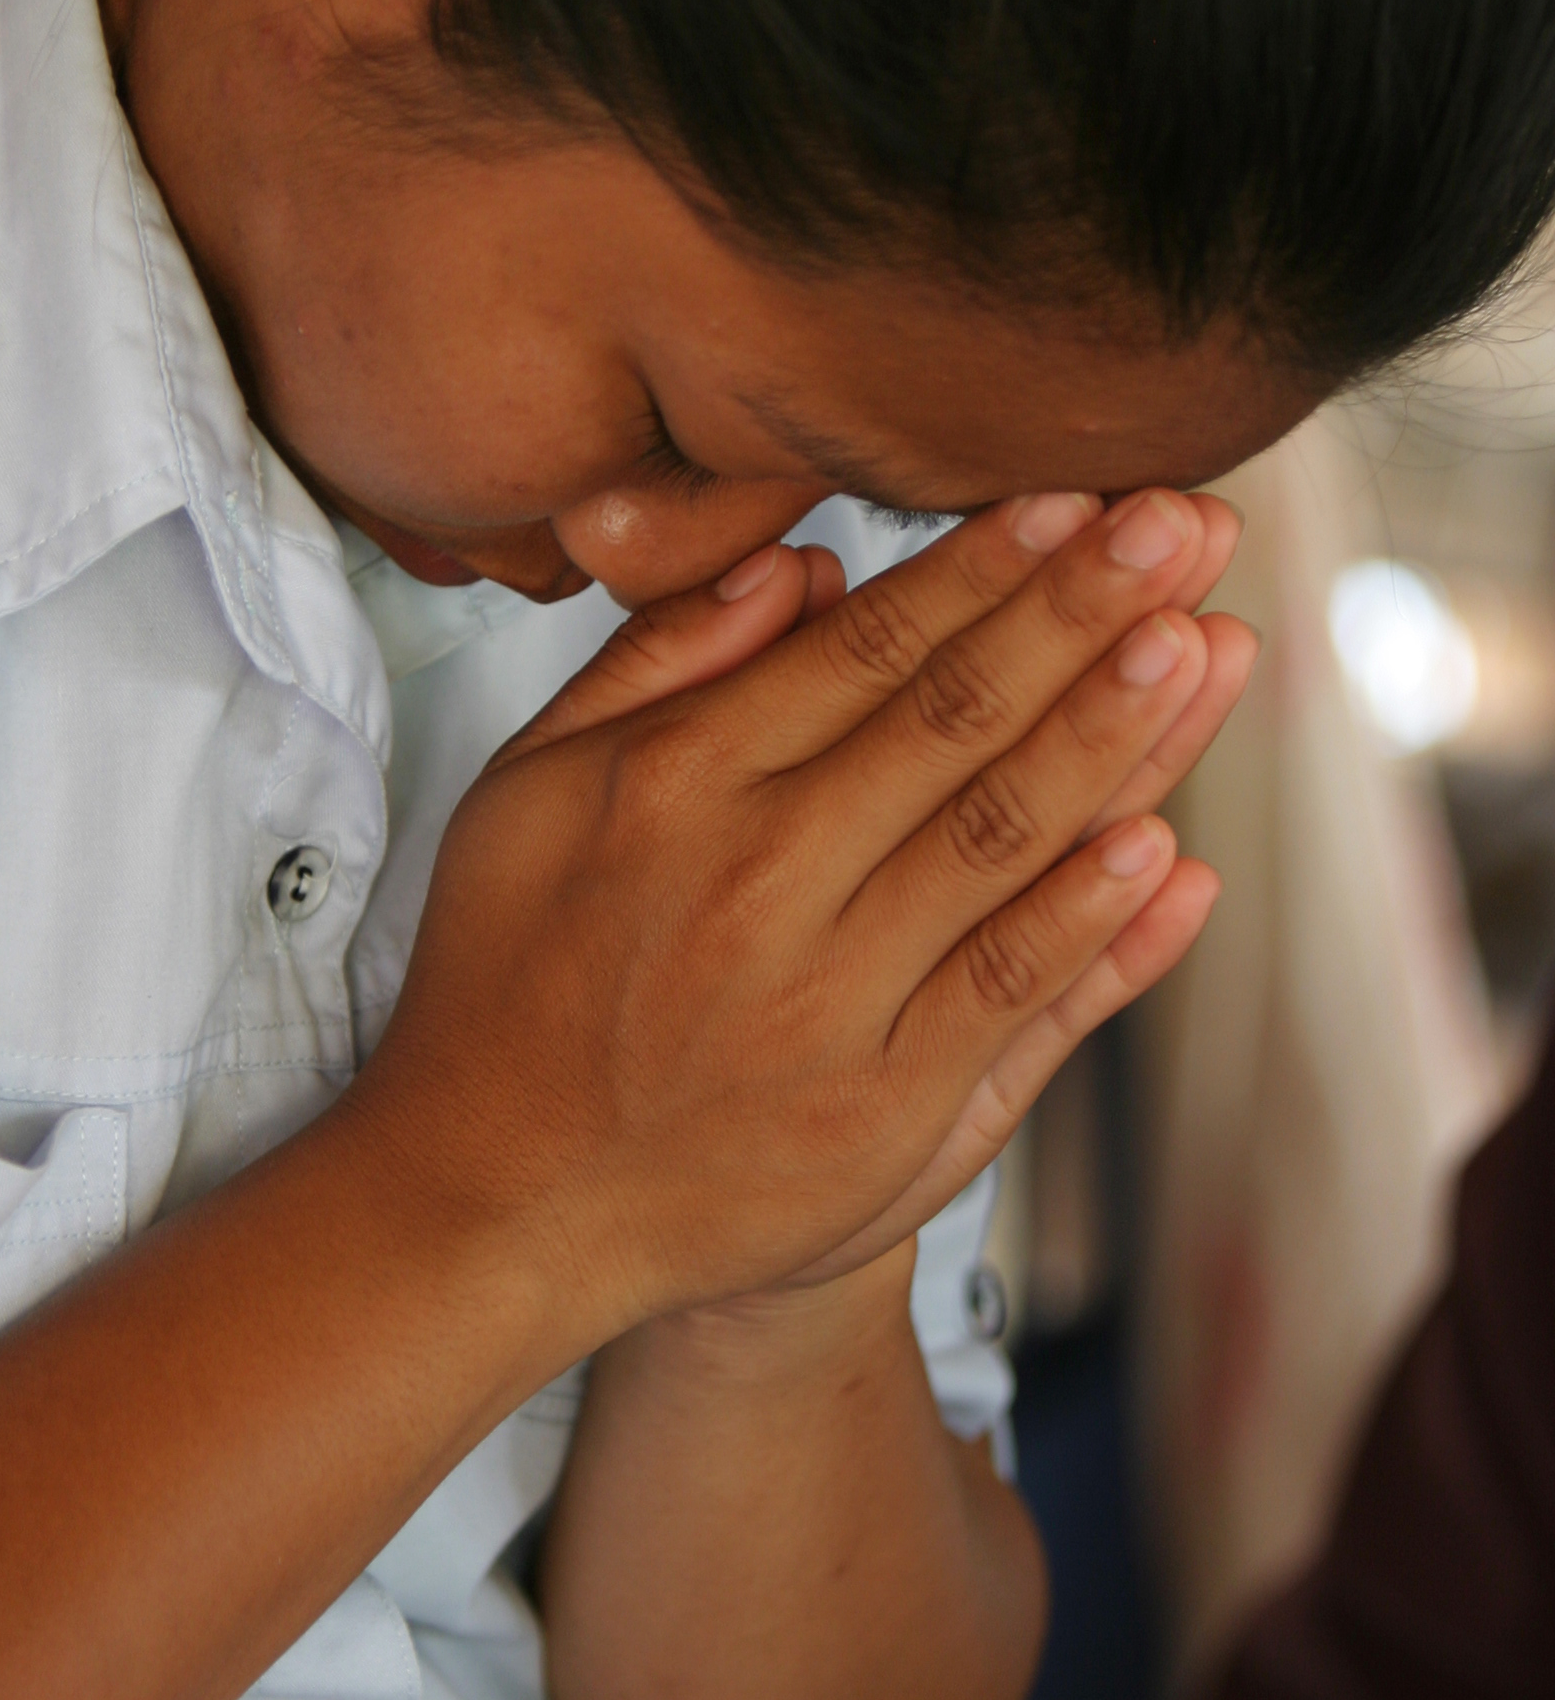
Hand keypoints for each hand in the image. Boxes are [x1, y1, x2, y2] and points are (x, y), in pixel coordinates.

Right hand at [358, 489, 1250, 1344]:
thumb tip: (799, 566)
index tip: (1071, 500)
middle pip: (954, 723)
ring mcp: (830, 1002)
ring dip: (1113, 738)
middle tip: (1182, 525)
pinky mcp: (883, 1113)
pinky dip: (1093, 920)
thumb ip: (659, 666)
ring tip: (1199, 641)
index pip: (866, 652)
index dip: (981, 570)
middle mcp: (761, 881)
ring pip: (1000, 841)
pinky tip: (1166, 844)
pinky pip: (1009, 992)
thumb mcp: (531, 789)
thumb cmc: (513, 972)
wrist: (499, 1200)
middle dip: (1081, 615)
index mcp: (678, 785)